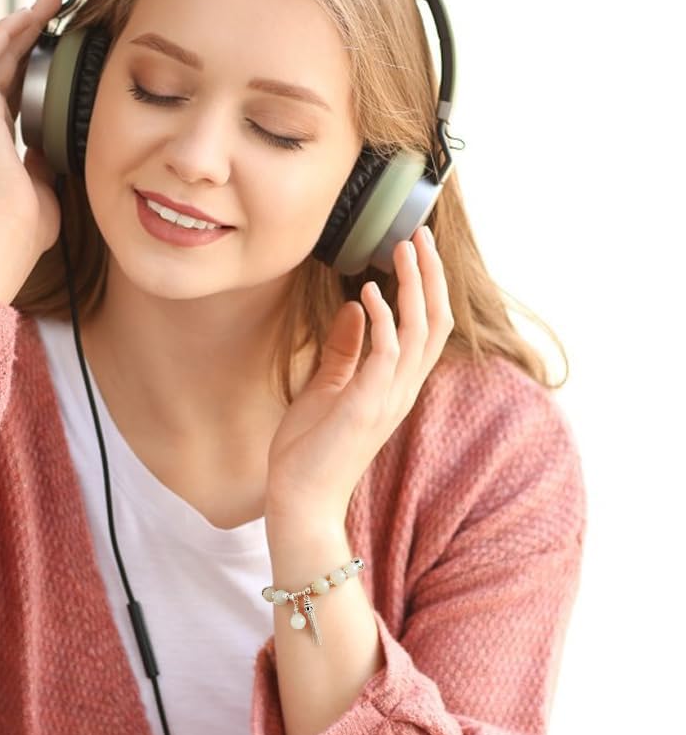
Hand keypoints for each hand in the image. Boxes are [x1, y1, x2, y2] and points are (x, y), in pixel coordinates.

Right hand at [0, 0, 63, 259]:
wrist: (5, 235)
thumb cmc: (25, 227)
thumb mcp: (44, 188)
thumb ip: (46, 164)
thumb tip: (56, 148)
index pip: (13, 94)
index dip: (33, 67)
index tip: (57, 49)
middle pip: (4, 67)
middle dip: (29, 36)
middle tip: (54, 11)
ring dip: (22, 25)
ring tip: (49, 2)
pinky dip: (9, 32)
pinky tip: (31, 15)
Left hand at [265, 226, 453, 538]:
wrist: (300, 500)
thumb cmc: (311, 449)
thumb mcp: (328, 388)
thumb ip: (346, 350)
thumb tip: (356, 309)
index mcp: (395, 384)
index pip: (427, 327)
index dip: (427, 286)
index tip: (415, 248)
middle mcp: (401, 389)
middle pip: (434, 322)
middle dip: (430, 275)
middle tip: (419, 234)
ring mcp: (388, 399)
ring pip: (420, 332)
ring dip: (414, 287)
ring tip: (403, 248)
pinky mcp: (367, 407)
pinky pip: (387, 355)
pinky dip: (385, 320)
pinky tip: (372, 292)